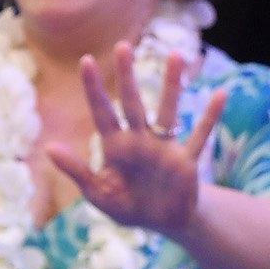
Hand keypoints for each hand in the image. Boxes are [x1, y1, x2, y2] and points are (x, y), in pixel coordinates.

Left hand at [45, 45, 227, 242]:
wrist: (163, 222)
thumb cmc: (128, 205)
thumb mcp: (97, 192)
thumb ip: (76, 170)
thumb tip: (49, 147)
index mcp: (115, 147)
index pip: (102, 112)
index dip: (94, 88)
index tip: (87, 60)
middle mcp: (140, 140)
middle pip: (132, 102)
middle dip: (127, 75)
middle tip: (123, 46)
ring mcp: (164, 147)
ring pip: (168, 110)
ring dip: (172, 84)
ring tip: (177, 55)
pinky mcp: (186, 160)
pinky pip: (199, 135)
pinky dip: (210, 116)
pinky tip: (220, 94)